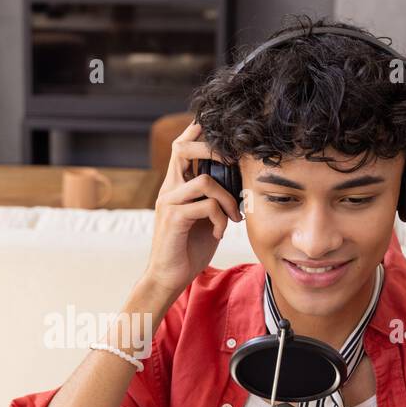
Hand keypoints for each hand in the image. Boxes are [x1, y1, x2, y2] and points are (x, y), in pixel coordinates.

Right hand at [139, 120, 243, 301]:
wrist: (168, 277)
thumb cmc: (188, 248)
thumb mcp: (205, 217)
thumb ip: (212, 198)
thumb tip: (237, 182)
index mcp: (175, 186)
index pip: (181, 147)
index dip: (196, 131)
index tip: (217, 129)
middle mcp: (169, 190)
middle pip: (183, 148)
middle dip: (212, 149)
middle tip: (233, 163)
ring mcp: (169, 202)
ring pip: (205, 181)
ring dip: (228, 198)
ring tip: (234, 217)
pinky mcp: (174, 218)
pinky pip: (206, 206)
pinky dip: (220, 219)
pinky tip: (220, 233)